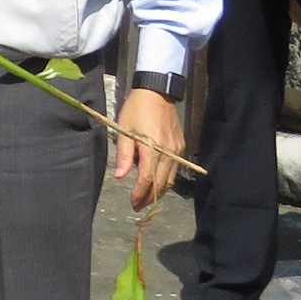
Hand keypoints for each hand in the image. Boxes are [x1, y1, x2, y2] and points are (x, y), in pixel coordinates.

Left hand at [114, 87, 185, 212]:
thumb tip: (120, 176)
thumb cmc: (136, 109)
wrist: (156, 92)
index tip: (132, 203)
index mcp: (153, 148)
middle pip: (161, 182)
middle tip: (138, 207)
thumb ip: (123, 154)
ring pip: (170, 178)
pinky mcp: (180, 146)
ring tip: (146, 199)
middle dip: (149, 197)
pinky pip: (174, 169)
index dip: (140, 193)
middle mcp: (169, 152)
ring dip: (158, 191)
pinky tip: (156, 183)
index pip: (147, 178)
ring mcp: (177, 149)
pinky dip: (165, 180)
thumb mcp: (124, 130)